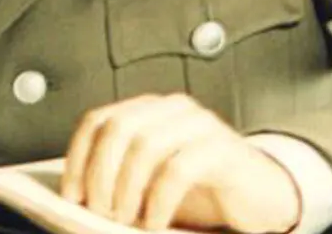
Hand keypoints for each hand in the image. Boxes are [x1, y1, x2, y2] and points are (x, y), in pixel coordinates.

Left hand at [60, 93, 300, 232]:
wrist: (261, 195)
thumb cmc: (199, 192)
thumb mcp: (152, 182)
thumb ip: (121, 179)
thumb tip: (78, 199)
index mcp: (149, 110)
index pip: (99, 120)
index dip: (78, 157)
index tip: (70, 195)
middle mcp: (171, 109)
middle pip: (118, 128)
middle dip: (100, 174)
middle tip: (98, 212)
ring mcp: (198, 124)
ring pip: (145, 145)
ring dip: (127, 189)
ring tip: (123, 221)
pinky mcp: (221, 148)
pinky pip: (178, 169)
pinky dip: (157, 201)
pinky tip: (152, 224)